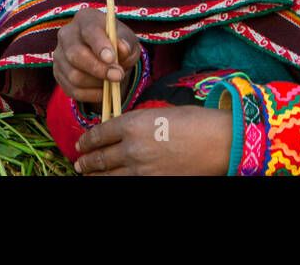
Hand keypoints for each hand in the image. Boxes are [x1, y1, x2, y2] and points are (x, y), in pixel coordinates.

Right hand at [52, 7, 140, 103]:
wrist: (108, 58)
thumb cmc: (118, 44)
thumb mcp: (128, 41)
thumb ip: (127, 43)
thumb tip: (123, 49)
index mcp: (85, 19)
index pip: (89, 31)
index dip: (100, 45)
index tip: (112, 58)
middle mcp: (67, 34)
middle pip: (75, 54)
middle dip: (98, 68)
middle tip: (118, 76)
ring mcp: (59, 55)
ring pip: (74, 75)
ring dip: (97, 83)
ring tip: (113, 82)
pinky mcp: (58, 74)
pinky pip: (72, 90)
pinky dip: (91, 94)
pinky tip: (103, 91)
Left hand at [74, 106, 232, 175]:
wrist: (219, 142)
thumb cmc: (196, 122)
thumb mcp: (161, 114)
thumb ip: (138, 123)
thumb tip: (123, 132)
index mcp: (133, 123)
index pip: (99, 133)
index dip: (87, 140)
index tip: (82, 144)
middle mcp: (131, 147)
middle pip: (99, 157)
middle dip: (86, 161)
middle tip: (79, 163)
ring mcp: (140, 169)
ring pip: (107, 176)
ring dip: (94, 175)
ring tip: (87, 175)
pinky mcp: (151, 182)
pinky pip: (125, 184)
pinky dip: (113, 182)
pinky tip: (110, 181)